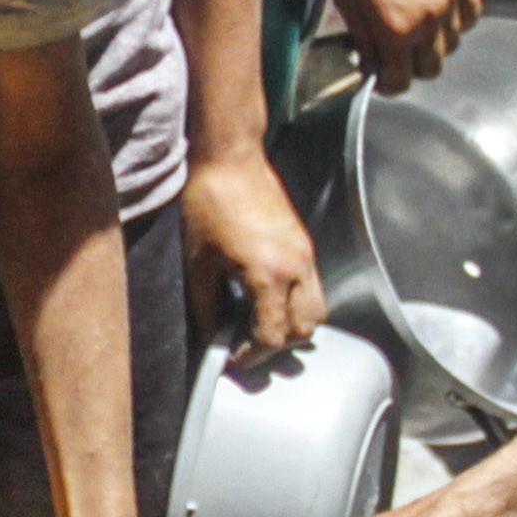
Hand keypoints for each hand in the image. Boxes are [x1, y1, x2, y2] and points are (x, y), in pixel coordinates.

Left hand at [179, 147, 325, 357]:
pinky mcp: (304, 243)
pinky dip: (298, 302)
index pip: (273, 336)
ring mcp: (305, 254)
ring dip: (294, 324)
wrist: (230, 158)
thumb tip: (212, 336)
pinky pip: (314, 286)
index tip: (235, 358)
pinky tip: (269, 295)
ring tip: (264, 322)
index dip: (252, 355)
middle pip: (304, 330)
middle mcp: (296, 267)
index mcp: (268, 274)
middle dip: (278, 344)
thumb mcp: (198, 263)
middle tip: (249, 344)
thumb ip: (207, 307)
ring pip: (317, 310)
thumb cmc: (209, 202)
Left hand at [326, 0, 478, 94]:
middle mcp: (430, 20)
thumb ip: (365, 39)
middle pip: (432, 69)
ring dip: (435, 44)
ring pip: (453, 45)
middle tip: (396, 52)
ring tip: (416, 26)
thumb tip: (372, 65)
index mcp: (396, 29)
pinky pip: (471, 16)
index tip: (381, 77)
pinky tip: (440, 12)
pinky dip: (458, 21)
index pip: (401, 82)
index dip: (388, 84)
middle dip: (411, 67)